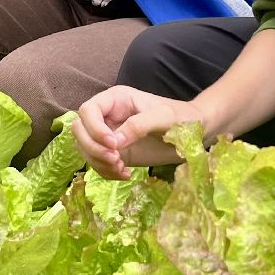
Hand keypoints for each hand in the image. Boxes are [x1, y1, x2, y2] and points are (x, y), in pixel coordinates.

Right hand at [74, 85, 204, 179]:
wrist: (194, 133)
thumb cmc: (181, 117)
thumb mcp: (163, 117)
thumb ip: (138, 125)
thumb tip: (114, 142)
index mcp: (115, 100)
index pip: (87, 110)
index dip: (94, 128)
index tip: (113, 144)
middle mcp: (107, 116)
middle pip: (80, 130)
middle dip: (93, 148)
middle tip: (116, 159)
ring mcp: (109, 136)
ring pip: (85, 149)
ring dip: (99, 163)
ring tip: (122, 169)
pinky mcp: (115, 154)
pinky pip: (97, 164)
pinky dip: (106, 172)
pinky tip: (126, 174)